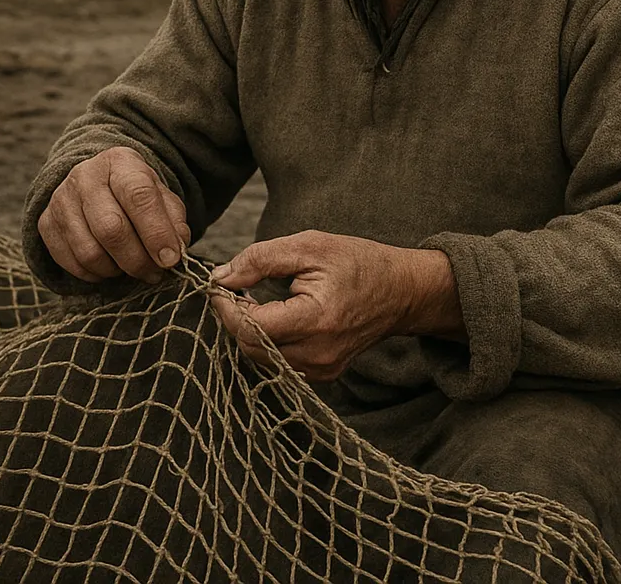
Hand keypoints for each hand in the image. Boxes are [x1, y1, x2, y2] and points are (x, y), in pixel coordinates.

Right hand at [38, 146, 189, 284]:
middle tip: (155, 272)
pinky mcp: (45, 223)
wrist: (96, 185)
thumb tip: (174, 251)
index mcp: (120, 162)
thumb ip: (173, 221)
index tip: (170, 259)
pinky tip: (111, 266)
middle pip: (111, 229)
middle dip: (138, 260)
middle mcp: (85, 176)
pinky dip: (96, 274)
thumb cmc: (135, 194)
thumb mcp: (162, 197)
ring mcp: (60, 200)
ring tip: (133, 267)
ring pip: (90, 252)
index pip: (139, 195)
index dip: (156, 232)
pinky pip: (71, 263)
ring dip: (117, 270)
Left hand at [209, 230, 462, 381]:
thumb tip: (221, 277)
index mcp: (315, 319)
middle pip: (251, 346)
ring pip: (262, 358)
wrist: (401, 291)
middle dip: (235, 318)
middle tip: (236, 289)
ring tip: (256, 301)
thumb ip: (260, 259)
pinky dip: (269, 342)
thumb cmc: (357, 262)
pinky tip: (276, 317)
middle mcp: (318, 353)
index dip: (226, 307)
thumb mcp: (309, 246)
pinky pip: (280, 364)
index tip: (219, 285)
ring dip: (250, 331)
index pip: (251, 326)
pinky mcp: (324, 374)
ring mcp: (322, 368)